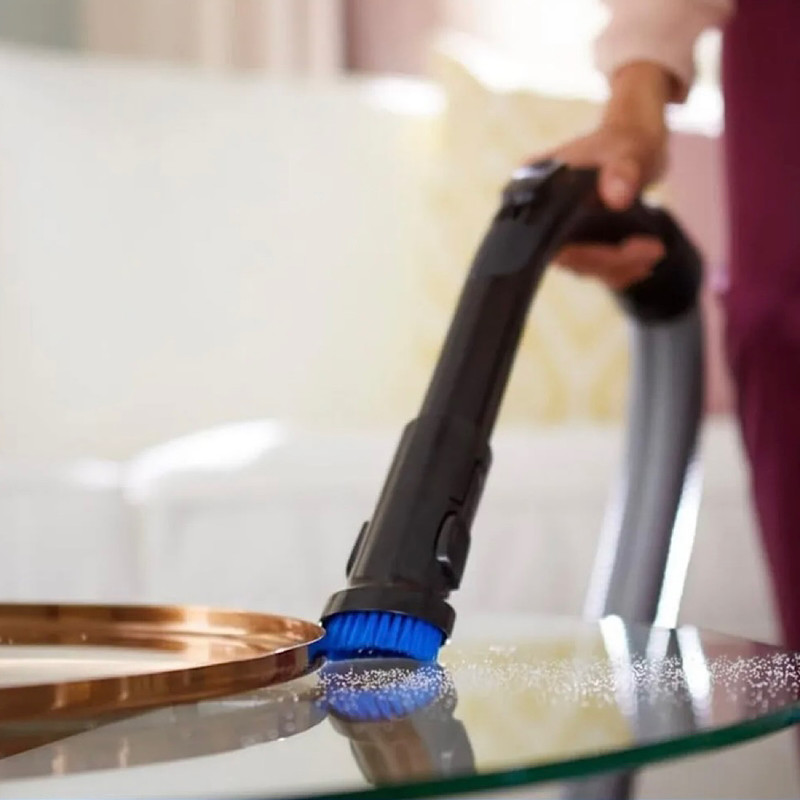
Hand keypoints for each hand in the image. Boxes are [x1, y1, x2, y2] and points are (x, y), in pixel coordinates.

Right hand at [532, 62, 673, 288]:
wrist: (634, 138)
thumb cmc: (627, 138)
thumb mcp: (628, 151)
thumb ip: (622, 172)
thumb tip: (618, 198)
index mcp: (537, 191)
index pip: (553, 240)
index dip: (589, 254)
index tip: (628, 251)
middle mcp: (540, 215)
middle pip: (569, 257)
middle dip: (612, 261)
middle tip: (653, 251)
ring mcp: (558, 229)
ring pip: (583, 265)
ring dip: (618, 267)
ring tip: (653, 253)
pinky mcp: (576, 237)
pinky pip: (592, 264)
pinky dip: (617, 267)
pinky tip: (642, 261)